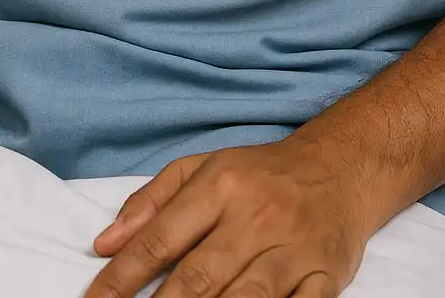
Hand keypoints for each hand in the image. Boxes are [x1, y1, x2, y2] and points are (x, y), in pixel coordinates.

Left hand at [85, 135, 381, 297]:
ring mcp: (293, 248)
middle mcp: (256, 215)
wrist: (340, 168)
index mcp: (221, 185)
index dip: (122, 276)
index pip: (161, 237)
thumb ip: (151, 202)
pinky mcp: (325, 276)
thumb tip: (103, 243)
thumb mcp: (204, 168)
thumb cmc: (261, 175)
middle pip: (199, 277)